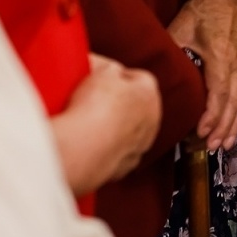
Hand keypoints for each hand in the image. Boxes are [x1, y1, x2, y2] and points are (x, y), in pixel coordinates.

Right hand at [52, 54, 162, 194]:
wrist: (84, 149)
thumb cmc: (95, 108)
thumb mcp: (101, 71)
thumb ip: (110, 67)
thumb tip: (108, 68)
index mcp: (150, 94)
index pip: (141, 78)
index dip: (120, 75)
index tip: (102, 77)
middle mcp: (152, 122)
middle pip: (136, 106)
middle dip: (118, 101)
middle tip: (94, 98)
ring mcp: (139, 147)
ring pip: (127, 132)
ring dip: (113, 127)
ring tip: (88, 122)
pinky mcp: (123, 168)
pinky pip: (115, 153)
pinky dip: (105, 148)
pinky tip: (88, 143)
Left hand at [169, 0, 236, 150]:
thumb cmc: (202, 11)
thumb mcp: (181, 26)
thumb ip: (170, 48)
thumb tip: (151, 69)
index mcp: (220, 54)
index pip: (219, 90)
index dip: (212, 114)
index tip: (201, 132)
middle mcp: (236, 62)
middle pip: (233, 101)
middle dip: (222, 126)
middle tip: (211, 146)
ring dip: (233, 124)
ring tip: (223, 145)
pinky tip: (233, 128)